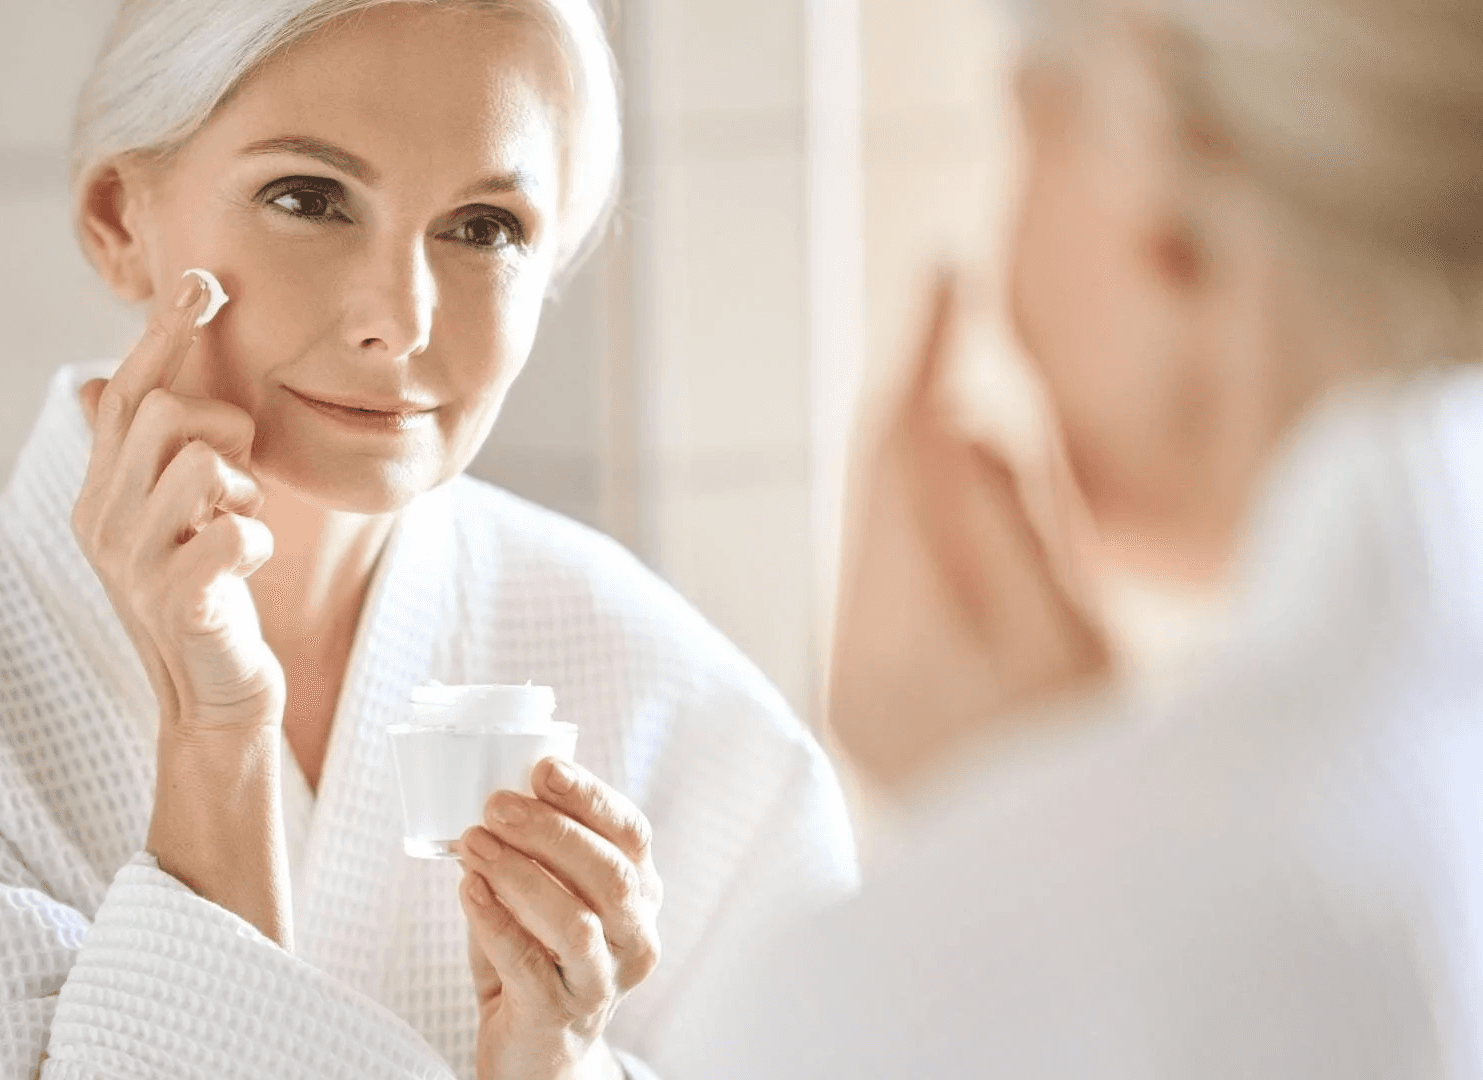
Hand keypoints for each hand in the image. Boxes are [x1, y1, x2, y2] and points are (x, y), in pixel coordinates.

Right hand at [73, 269, 282, 735]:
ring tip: (235, 527)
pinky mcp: (175, 601)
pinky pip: (233, 531)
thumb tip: (96, 382)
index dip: (163, 334)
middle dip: (222, 428)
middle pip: (165, 414)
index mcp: (100, 492)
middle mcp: (102, 520)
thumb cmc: (202, 595)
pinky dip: (255, 541)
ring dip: (241, 491)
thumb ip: (142, 454)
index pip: (125, 393)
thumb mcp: (167, 517)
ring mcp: (133, 563)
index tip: (202, 280)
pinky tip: (246, 567)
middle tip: (236, 482)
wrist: (212, 697)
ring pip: (200, 462)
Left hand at [458, 758, 661, 1079]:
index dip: (591, 797)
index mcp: (639, 895)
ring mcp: (602, 981)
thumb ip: (535, 852)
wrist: (536, 1052)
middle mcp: (635, 938)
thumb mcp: (548, 897)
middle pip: (610, 873)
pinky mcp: (560, 1015)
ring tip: (474, 844)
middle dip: (551, 831)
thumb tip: (495, 795)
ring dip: (519, 873)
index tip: (545, 768)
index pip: (631, 835)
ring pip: (576, 920)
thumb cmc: (539, 957)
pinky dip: (494, 920)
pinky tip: (469, 890)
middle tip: (497, 806)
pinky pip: (528, 963)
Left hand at [828, 271, 1109, 793]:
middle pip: (874, 489)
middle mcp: (867, 657)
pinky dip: (910, 532)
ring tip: (967, 414)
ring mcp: (851, 685)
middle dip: (913, 405)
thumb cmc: (1102, 768)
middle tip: (947, 317)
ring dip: (914, 468)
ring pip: (870, 532)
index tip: (942, 271)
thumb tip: (960, 424)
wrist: (1058, 904)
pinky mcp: (853, 703)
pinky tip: (953, 510)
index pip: (905, 455)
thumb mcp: (1084, 636)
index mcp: (936, 634)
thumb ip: (1016, 524)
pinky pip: (873, 583)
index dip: (920, 354)